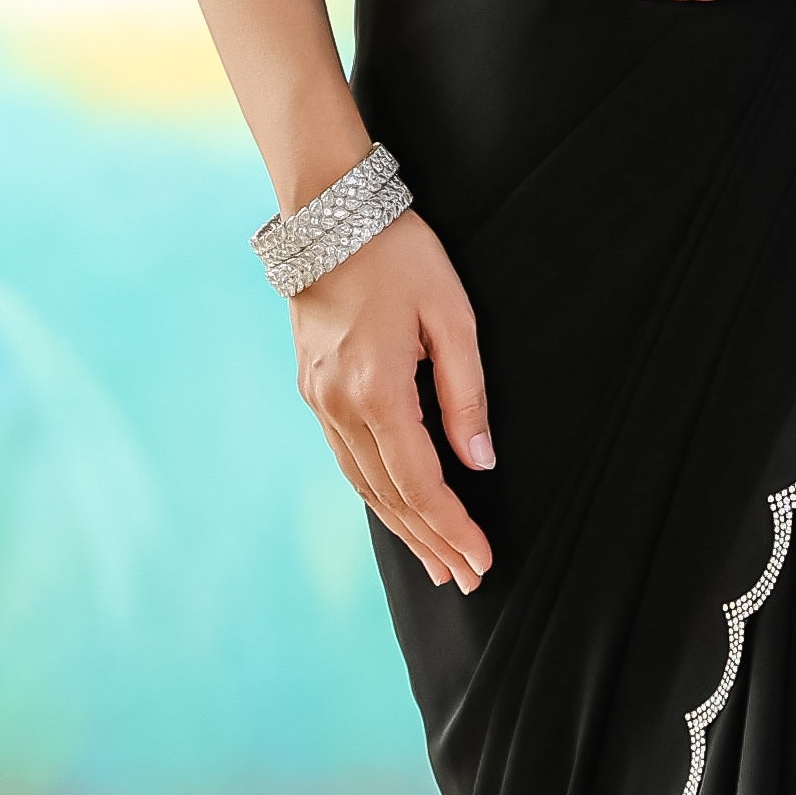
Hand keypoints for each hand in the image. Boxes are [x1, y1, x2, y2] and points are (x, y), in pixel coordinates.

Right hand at [290, 210, 494, 591]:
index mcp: (377, 392)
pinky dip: (375, 493)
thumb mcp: (452, 318)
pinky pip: (345, 458)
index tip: (483, 561)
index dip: (454, 528)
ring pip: (363, 484)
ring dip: (401, 527)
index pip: (421, 484)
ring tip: (436, 562)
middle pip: (390, 496)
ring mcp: (319, 399)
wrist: (329, 215)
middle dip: (431, 542)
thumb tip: (480, 464)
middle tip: (466, 580)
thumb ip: (467, 396)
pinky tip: (395, 509)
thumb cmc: (402, 257)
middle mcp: (339, 406)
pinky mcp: (312, 388)